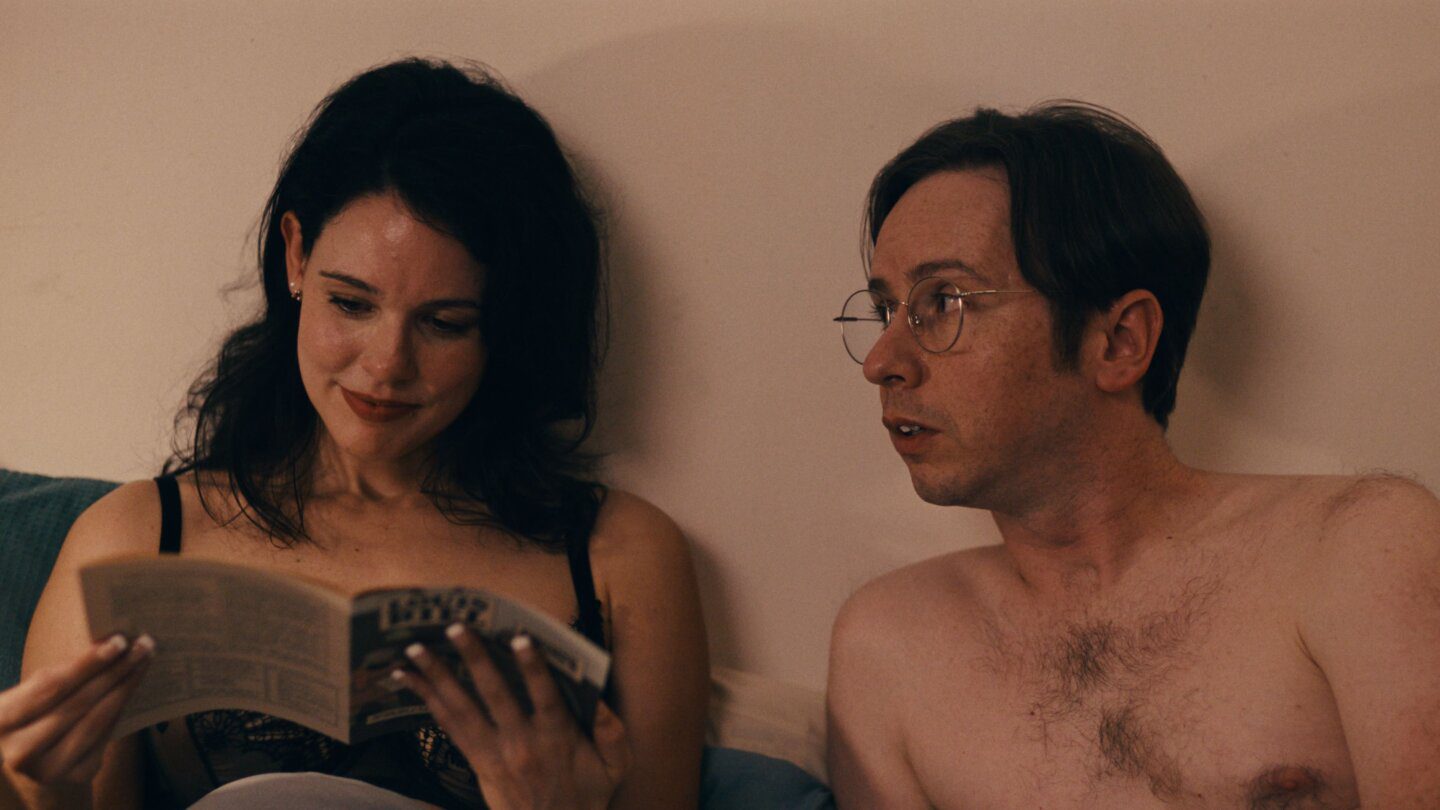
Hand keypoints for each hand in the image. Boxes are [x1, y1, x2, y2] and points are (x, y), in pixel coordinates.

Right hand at [0, 634, 153, 786]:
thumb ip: (61, 676)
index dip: (87, 663)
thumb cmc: (40, 715)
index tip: (119, 641)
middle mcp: (18, 750)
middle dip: (115, 670)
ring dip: (125, 687)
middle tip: (143, 646)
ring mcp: (47, 768)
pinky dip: (122, 707)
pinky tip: (133, 686)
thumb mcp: (35, 695)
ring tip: (144, 661)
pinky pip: (106, 735)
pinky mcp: (75, 775)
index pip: (51, 686)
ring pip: (96, 720)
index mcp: (1, 720)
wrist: (40, 762)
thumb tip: (109, 644)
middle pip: (78, 702)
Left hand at [393, 626, 628, 809]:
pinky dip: (428, 700)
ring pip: (461, 709)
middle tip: (455, 627)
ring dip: (436, 676)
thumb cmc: (587, 794)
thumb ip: (611, 730)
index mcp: (557, 738)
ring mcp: (494, 752)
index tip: (519, 638)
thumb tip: (599, 695)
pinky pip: (448, 727)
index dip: (532, 667)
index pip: (545, 697)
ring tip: (413, 649)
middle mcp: (520, 742)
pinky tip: (408, 680)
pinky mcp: (477, 760)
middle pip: (494, 695)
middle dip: (474, 659)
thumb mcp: (615, 765)